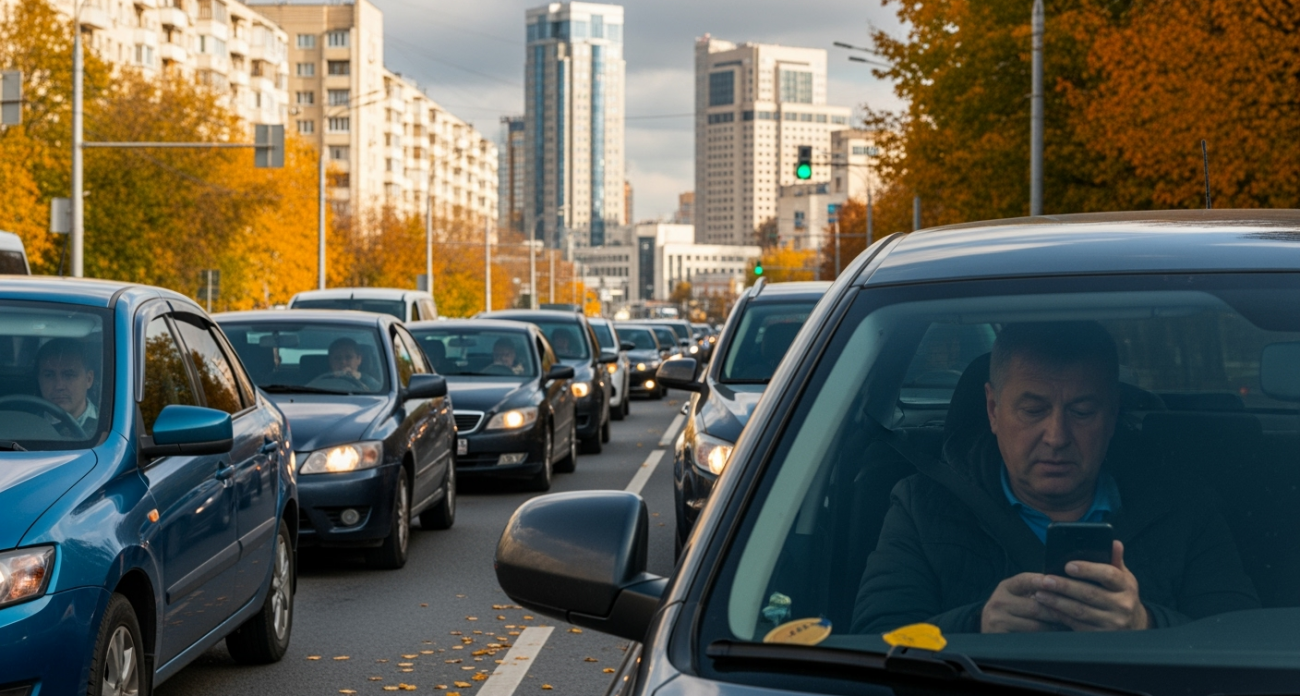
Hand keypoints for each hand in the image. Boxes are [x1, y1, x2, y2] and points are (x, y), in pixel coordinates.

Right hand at [981, 572, 1064, 632]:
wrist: (988, 633)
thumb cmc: (1010, 612)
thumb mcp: (1016, 596)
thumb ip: (1034, 591)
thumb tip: (1063, 587)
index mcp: (1005, 588)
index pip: (1024, 580)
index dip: (1040, 581)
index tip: (1055, 581)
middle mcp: (999, 602)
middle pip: (1035, 607)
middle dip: (1057, 612)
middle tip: (1075, 614)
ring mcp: (998, 620)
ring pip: (1035, 626)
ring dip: (1054, 627)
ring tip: (1067, 627)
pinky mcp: (1001, 637)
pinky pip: (1030, 639)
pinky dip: (1045, 639)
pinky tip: (1054, 638)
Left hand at [1032, 541, 1149, 630]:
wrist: (1134, 625)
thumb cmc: (1121, 595)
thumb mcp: (1123, 577)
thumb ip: (1115, 560)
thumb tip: (1113, 542)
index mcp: (1126, 586)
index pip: (1108, 575)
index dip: (1088, 569)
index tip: (1068, 565)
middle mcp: (1122, 605)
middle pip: (1089, 594)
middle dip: (1064, 586)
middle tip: (1045, 580)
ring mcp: (1112, 623)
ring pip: (1080, 611)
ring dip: (1057, 602)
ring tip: (1040, 593)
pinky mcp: (1101, 635)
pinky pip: (1077, 625)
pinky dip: (1061, 615)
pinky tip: (1048, 608)